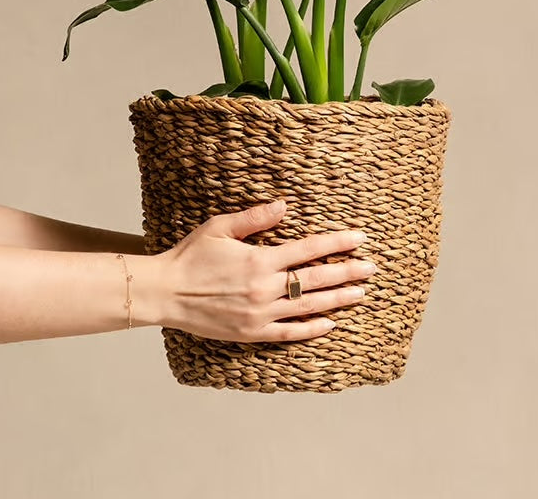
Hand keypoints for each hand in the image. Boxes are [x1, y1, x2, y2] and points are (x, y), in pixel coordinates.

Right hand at [155, 199, 375, 342]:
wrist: (166, 292)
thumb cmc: (190, 256)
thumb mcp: (219, 227)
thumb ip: (254, 218)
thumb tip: (284, 205)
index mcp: (260, 259)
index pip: (309, 249)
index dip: (337, 243)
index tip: (359, 238)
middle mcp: (265, 288)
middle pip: (316, 279)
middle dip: (347, 272)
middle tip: (371, 268)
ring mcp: (260, 314)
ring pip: (309, 307)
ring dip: (338, 300)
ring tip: (360, 294)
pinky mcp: (252, 333)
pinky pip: (289, 333)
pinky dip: (312, 329)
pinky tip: (329, 324)